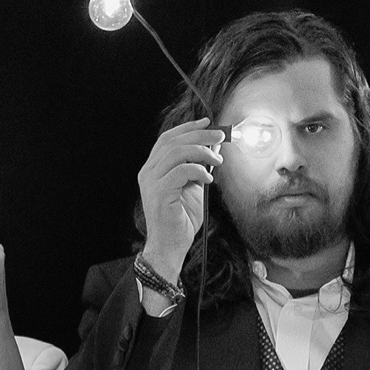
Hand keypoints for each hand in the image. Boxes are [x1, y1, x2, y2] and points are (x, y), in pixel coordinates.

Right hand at [138, 118, 225, 281]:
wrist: (170, 246)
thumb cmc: (181, 220)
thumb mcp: (194, 188)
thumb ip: (200, 167)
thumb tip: (213, 148)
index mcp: (153, 169)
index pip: (168, 139)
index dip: (187, 128)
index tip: (207, 122)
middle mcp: (148, 172)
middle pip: (173, 142)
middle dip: (199, 135)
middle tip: (220, 135)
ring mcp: (151, 182)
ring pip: (176, 153)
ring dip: (201, 151)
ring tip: (218, 159)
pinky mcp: (159, 192)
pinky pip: (180, 171)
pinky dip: (197, 170)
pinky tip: (208, 178)